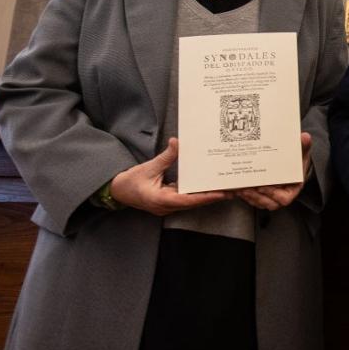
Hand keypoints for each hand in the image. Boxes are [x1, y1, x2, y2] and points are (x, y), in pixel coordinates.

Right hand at [109, 137, 227, 215]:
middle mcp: (167, 206)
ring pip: (191, 202)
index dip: (205, 197)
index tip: (220, 194)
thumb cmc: (130, 181)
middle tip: (231, 190)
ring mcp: (168, 206)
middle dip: (211, 197)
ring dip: (206, 196)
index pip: (187, 200)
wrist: (117, 192)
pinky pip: (185, 199)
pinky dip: (196, 194)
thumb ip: (165, 157)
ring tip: (224, 189)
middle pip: (193, 203)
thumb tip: (177, 143)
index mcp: (161, 200)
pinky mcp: (168, 203)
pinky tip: (207, 187)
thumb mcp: (148, 167)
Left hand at [235, 132, 312, 209]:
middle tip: (245, 189)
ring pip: (259, 202)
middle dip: (256, 197)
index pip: (284, 198)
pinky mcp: (262, 195)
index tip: (263, 187)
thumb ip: (304, 146)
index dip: (273, 195)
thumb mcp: (302, 152)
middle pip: (269, 203)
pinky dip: (245, 195)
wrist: (291, 161)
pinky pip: (253, 199)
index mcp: (293, 188)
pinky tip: (236, 188)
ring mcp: (271, 196)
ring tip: (239, 189)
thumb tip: (305, 137)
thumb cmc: (297, 159)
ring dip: (249, 197)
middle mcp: (282, 195)